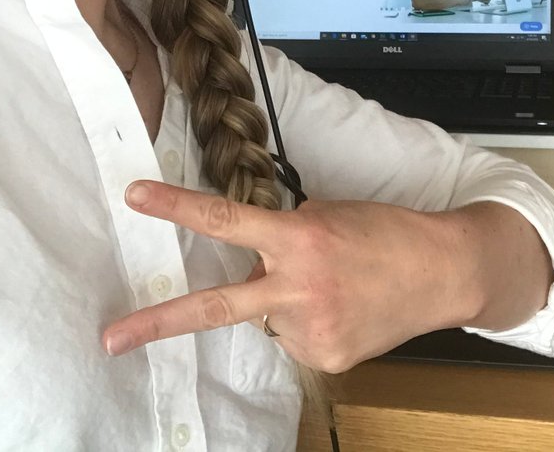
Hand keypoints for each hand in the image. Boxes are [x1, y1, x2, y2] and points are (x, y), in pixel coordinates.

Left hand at [100, 181, 477, 373]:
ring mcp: (311, 329)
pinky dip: (308, 324)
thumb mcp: (327, 216)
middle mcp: (299, 286)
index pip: (224, 219)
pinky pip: (293, 340)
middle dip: (157, 324)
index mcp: (298, 238)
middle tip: (110, 338)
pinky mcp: (325, 358)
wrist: (442, 272)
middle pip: (215, 307)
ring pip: (267, 318)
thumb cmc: (385, 232)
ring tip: (332, 287)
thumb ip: (282, 238)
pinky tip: (341, 309)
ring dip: (284, 302)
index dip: (175, 206)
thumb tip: (249, 260)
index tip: (135, 196)